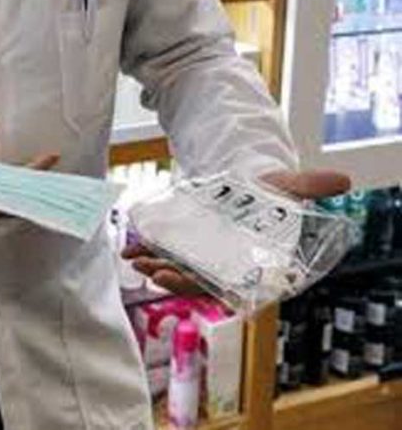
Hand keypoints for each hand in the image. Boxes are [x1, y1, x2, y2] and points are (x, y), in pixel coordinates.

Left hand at [122, 169, 351, 293]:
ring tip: (137, 260)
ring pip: (176, 270)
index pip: (233, 286)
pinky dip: (146, 250)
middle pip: (198, 281)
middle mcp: (224, 266)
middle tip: (157, 272)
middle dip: (177, 280)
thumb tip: (343, 181)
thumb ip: (311, 187)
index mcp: (251, 264)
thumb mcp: (290, 186)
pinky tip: (130, 249)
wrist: (251, 184)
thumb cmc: (274, 193)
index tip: (204, 290)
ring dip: (156, 267)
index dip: (215, 290)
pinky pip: (163, 252)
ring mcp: (201, 257)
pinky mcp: (185, 243)